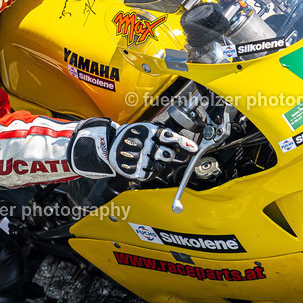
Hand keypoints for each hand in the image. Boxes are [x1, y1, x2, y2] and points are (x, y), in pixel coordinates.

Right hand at [68, 118, 198, 180]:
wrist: (108, 147)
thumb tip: (184, 142)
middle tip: (162, 152)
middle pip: (168, 154)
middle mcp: (146, 146)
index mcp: (149, 132)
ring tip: (148, 156)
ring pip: (161, 165)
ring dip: (158, 162)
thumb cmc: (132, 136)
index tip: (194, 147)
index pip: (170, 137)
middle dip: (168, 154)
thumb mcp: (146, 129)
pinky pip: (152, 173)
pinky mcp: (137, 172)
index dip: (184, 143)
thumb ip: (163, 134)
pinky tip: (143, 163)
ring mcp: (141, 160)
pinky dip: (151, 169)